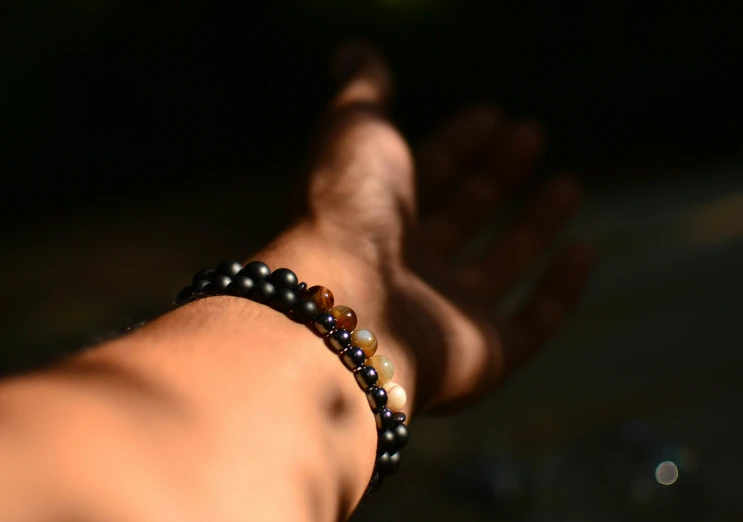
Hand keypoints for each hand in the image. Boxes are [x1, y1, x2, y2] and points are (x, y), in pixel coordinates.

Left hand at [274, 43, 591, 413]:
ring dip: (534, 225)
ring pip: (499, 267)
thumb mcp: (357, 130)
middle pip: (461, 218)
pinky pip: (531, 325)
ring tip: (570, 182)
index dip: (456, 144)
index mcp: (373, 219)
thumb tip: (354, 48)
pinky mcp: (482, 358)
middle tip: (530, 135)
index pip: (423, 177)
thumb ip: (362, 89)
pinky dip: (560, 291)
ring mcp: (444, 316)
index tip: (491, 113)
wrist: (348, 307)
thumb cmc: (350, 212)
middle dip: (495, 174)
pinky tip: (585, 250)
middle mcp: (407, 270)